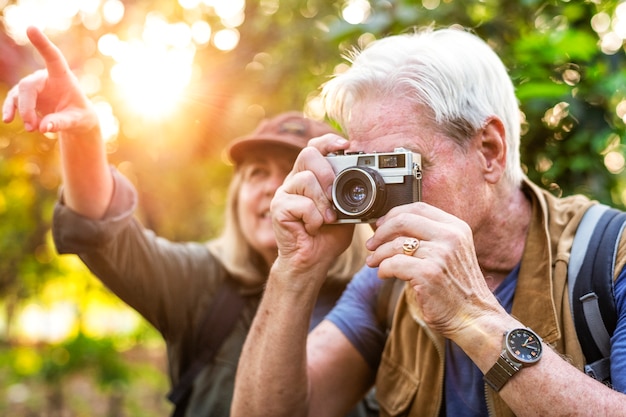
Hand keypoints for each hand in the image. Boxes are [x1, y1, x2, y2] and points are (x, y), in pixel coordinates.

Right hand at [2, 26, 97, 134]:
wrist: (75, 120)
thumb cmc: (80, 116)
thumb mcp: (77, 121)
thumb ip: (62, 123)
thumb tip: (43, 127)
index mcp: (62, 76)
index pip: (52, 57)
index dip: (42, 43)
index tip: (31, 28)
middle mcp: (45, 77)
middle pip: (27, 86)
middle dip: (27, 106)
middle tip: (33, 126)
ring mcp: (33, 86)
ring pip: (19, 94)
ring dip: (22, 111)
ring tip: (32, 129)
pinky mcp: (26, 96)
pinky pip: (14, 101)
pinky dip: (10, 109)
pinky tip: (8, 119)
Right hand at [270, 134, 354, 274]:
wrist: (312, 261)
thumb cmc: (327, 237)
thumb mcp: (346, 211)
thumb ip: (350, 194)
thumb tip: (367, 179)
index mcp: (311, 177)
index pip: (315, 147)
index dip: (328, 141)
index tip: (345, 145)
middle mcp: (295, 180)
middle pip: (308, 154)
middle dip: (327, 172)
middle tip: (335, 196)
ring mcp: (284, 193)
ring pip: (306, 179)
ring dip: (323, 202)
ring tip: (327, 219)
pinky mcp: (278, 208)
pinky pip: (302, 204)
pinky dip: (314, 218)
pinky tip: (313, 228)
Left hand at [365, 202, 502, 337]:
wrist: (474, 317)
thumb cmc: (457, 287)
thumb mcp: (452, 252)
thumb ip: (430, 236)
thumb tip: (391, 226)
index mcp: (456, 228)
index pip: (418, 207)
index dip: (393, 214)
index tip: (380, 225)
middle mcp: (450, 237)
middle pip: (403, 220)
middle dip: (381, 232)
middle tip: (371, 244)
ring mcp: (440, 255)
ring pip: (395, 244)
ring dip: (378, 254)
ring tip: (373, 262)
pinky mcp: (429, 274)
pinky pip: (394, 264)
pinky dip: (383, 269)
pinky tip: (383, 274)